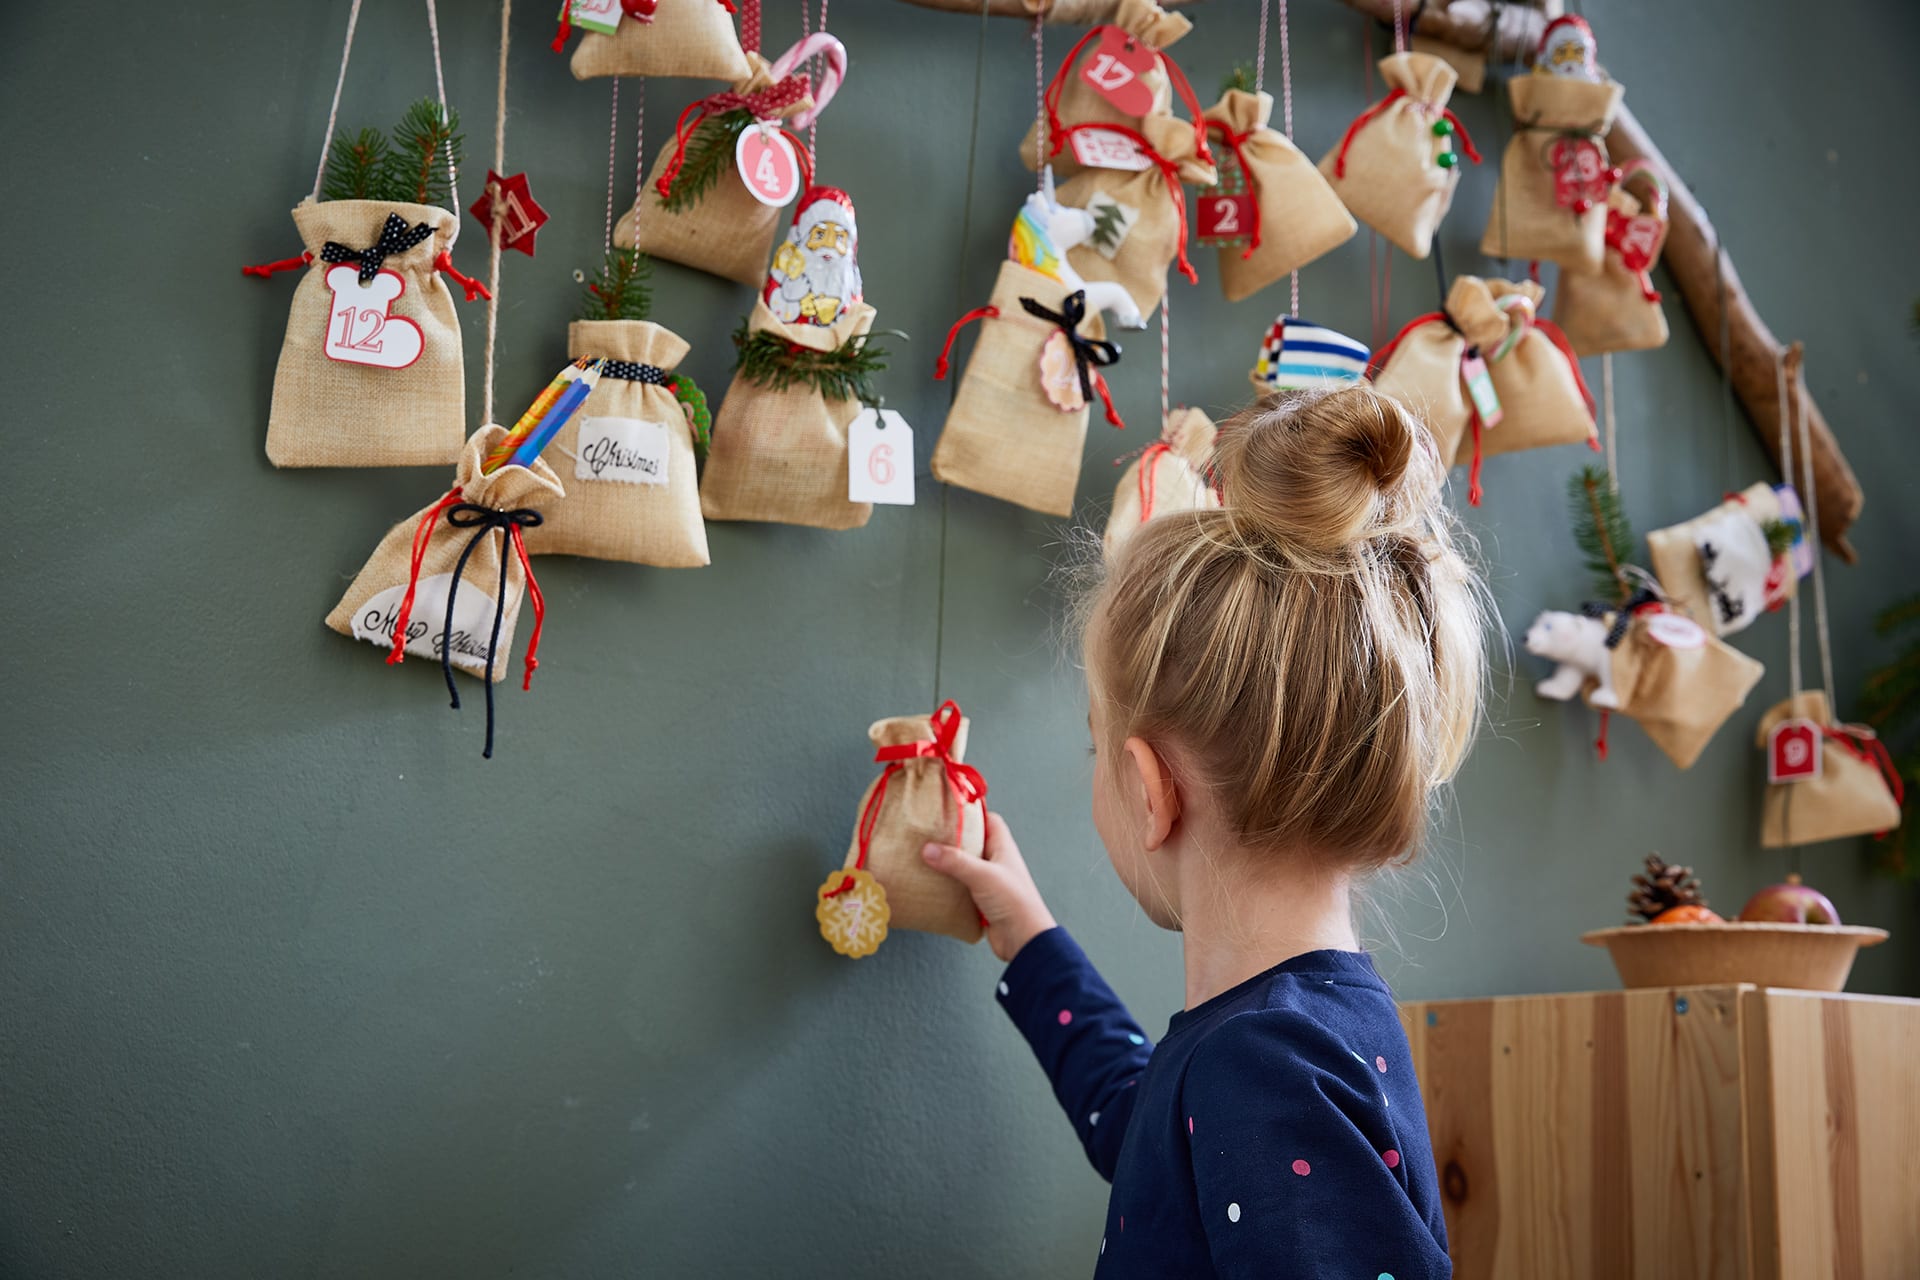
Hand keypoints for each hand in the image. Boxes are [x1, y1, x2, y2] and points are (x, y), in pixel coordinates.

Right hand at [922, 812, 1056, 962]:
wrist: (1023, 940)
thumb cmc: (1014, 902)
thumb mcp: (983, 875)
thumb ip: (955, 861)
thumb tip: (928, 849)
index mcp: (1003, 848)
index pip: (988, 820)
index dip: (971, 813)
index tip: (948, 809)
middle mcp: (995, 862)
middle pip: (971, 842)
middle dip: (951, 839)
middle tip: (928, 834)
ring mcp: (988, 881)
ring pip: (963, 866)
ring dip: (947, 864)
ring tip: (924, 858)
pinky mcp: (979, 901)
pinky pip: (959, 887)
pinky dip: (947, 885)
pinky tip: (931, 884)